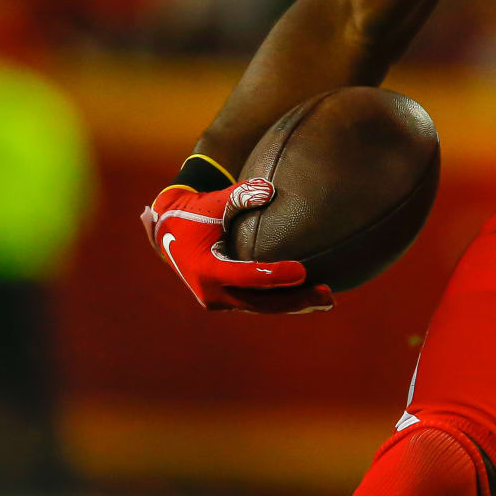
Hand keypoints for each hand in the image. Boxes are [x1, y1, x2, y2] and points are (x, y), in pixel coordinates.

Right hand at [140, 178, 332, 312]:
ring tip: (328, 301)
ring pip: (262, 306)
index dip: (274, 275)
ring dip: (295, 305)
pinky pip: (258, 303)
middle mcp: (211, 292)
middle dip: (295, 300)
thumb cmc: (194, 212)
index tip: (302, 271)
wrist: (168, 232)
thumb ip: (239, 194)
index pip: (245, 276)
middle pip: (260, 302)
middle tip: (328, 295)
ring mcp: (219, 299)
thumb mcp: (213, 201)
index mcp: (205, 270)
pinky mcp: (227, 300)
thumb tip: (269, 189)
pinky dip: (283, 300)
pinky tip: (311, 296)